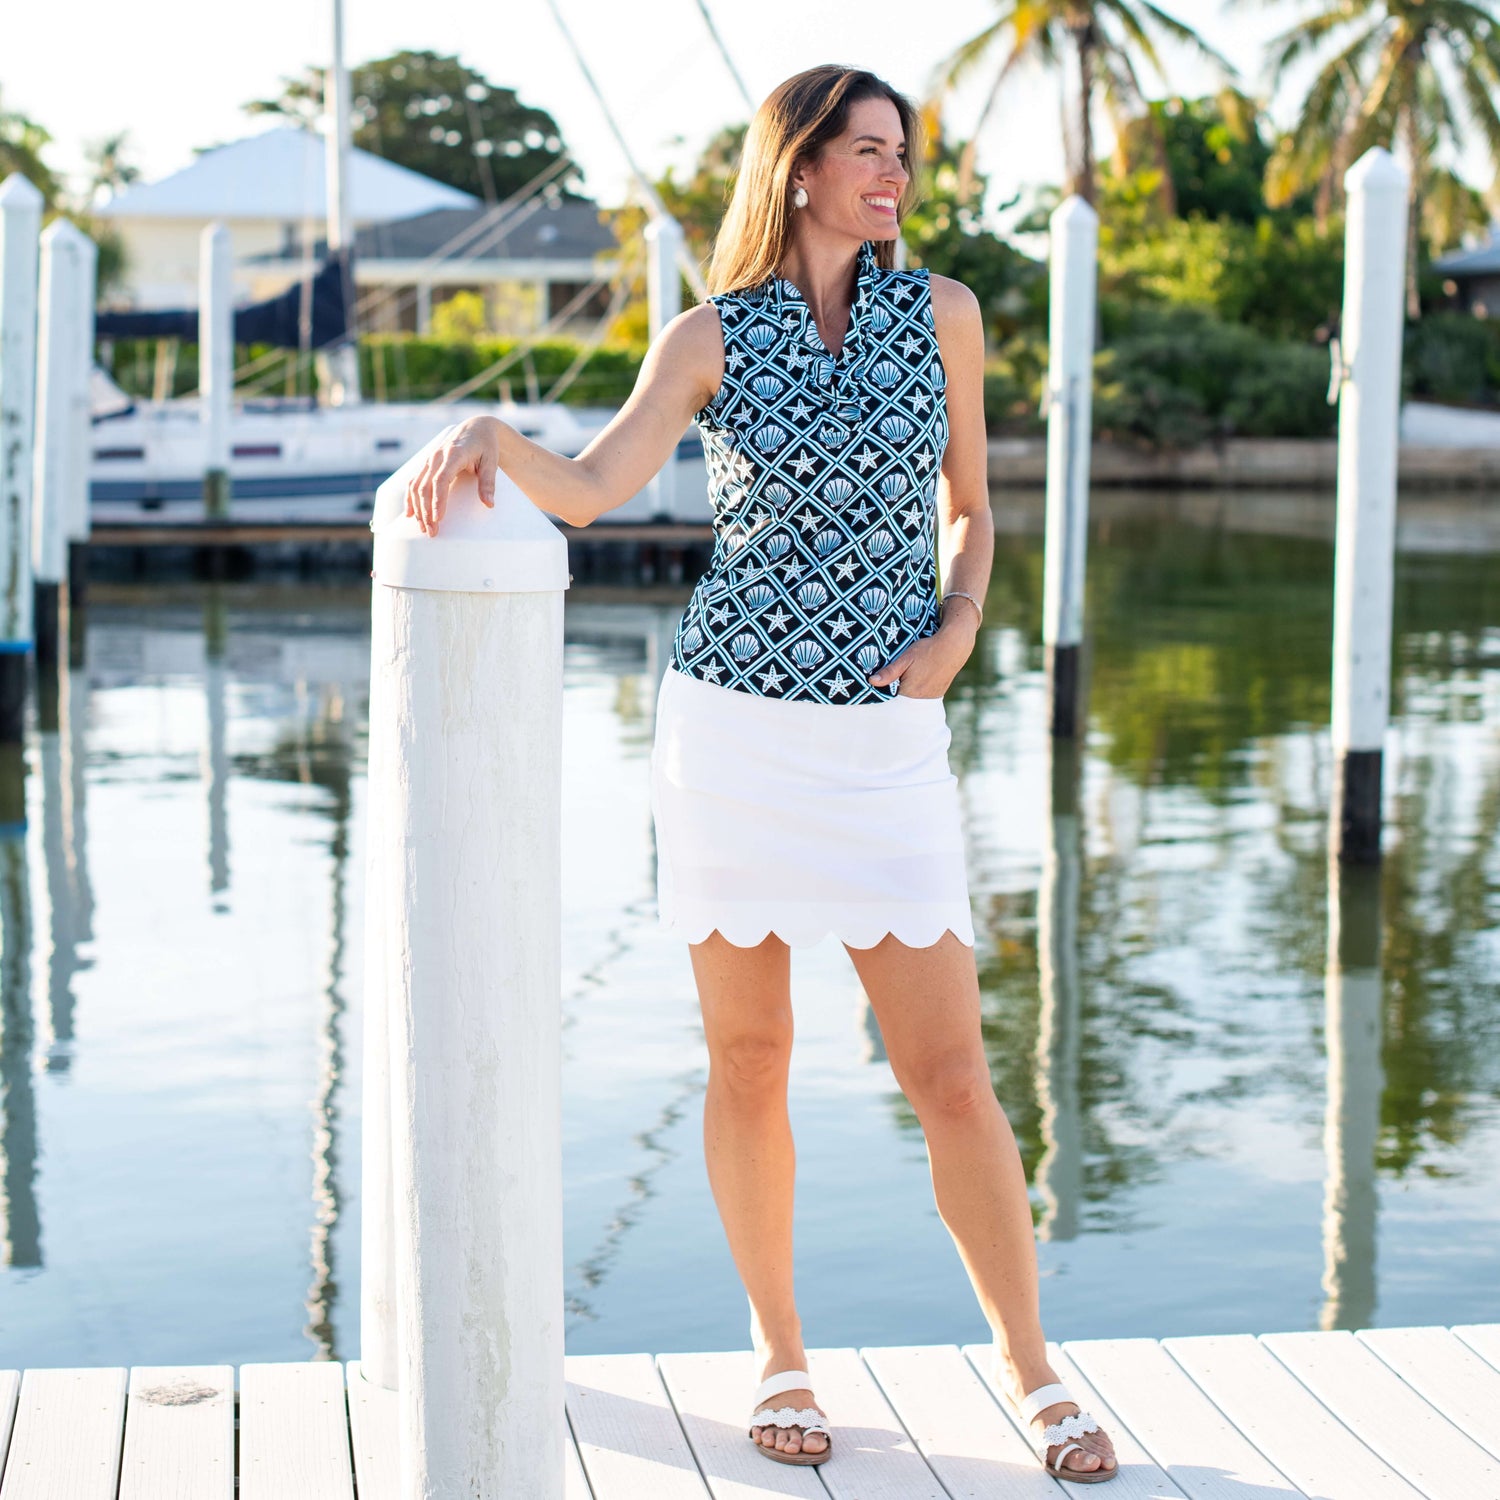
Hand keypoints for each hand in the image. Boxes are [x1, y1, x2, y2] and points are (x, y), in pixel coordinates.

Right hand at [405, 416, 502, 535]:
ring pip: (416, 486)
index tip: (438, 518)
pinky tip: (410, 514)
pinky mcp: (426, 464)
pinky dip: (410, 498)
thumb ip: (488, 482)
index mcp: (454, 454)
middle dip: (426, 511)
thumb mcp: (491, 462)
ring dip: (418, 508)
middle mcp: (437, 456)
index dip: (438, 500)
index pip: (441, 479)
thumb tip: (489, 504)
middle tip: (432, 532)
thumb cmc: (486, 446)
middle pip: (425, 486)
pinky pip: (413, 482)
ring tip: (424, 528)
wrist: (476, 428)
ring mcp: (429, 460)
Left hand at [869, 611, 978, 697]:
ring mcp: (931, 697)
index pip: (890, 699)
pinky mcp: (937, 693)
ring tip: (904, 678)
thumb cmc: (928, 650)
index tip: (878, 684)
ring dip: (905, 691)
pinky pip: (921, 697)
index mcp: (910, 693)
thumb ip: (889, 672)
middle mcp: (921, 699)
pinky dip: (915, 691)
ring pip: (911, 699)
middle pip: (901, 701)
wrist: (954, 646)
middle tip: (891, 679)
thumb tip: (871, 681)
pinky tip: (914, 680)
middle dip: (894, 692)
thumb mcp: (905, 658)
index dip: (883, 692)